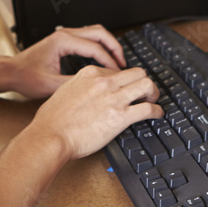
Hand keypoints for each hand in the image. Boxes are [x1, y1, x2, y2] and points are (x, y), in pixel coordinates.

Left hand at [7, 24, 126, 98]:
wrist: (11, 72)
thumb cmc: (25, 77)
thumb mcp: (50, 85)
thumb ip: (73, 84)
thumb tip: (94, 86)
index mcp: (63, 42)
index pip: (94, 47)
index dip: (109, 61)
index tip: (117, 73)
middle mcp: (65, 34)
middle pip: (100, 33)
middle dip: (114, 47)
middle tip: (123, 63)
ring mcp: (65, 35)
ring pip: (95, 32)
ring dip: (108, 44)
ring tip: (117, 60)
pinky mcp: (65, 40)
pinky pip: (88, 38)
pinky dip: (100, 46)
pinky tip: (103, 60)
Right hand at [28, 65, 162, 160]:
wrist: (50, 136)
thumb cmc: (51, 120)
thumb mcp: (63, 91)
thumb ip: (78, 87)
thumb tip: (83, 92)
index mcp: (89, 73)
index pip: (117, 70)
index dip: (123, 81)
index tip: (125, 89)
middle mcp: (104, 82)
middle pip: (137, 72)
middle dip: (143, 81)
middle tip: (144, 92)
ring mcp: (114, 98)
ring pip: (147, 84)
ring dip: (153, 92)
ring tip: (152, 100)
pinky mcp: (121, 117)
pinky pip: (148, 109)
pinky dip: (157, 111)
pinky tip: (157, 114)